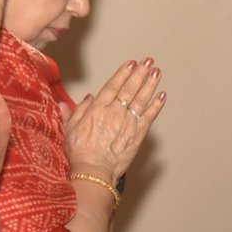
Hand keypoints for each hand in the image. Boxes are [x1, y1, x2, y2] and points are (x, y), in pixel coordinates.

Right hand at [66, 57, 165, 186]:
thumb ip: (77, 111)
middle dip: (140, 73)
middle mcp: (115, 112)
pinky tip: (162, 95)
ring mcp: (128, 122)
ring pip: (141, 99)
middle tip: (148, 61)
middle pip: (130, 88)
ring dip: (150, 84)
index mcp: (98, 109)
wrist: (94, 170)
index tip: (131, 63)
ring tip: (156, 72)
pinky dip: (157, 105)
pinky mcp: (138, 134)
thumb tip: (86, 98)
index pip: (113, 86)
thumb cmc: (80, 152)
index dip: (123, 73)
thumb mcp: (70, 128)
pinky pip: (149, 116)